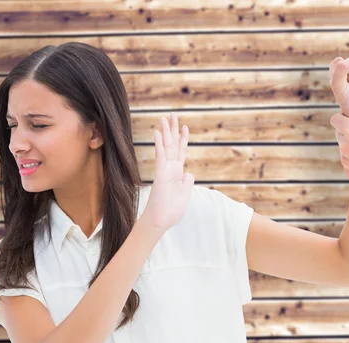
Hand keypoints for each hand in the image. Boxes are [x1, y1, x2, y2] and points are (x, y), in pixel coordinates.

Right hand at [141, 112, 194, 231]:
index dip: (183, 138)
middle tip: (172, 114)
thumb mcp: (185, 194)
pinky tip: (158, 133)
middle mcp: (171, 168)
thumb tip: (189, 174)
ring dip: (166, 132)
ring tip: (165, 118)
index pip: (181, 151)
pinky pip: (160, 156)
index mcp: (178, 173)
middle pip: (172, 144)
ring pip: (166, 147)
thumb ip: (187, 182)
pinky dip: (159, 144)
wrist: (162, 221)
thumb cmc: (172, 210)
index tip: (184, 126)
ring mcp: (165, 170)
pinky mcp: (160, 174)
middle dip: (173, 129)